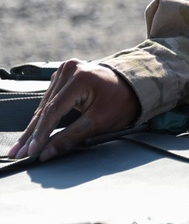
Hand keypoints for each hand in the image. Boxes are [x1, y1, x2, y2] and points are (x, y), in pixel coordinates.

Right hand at [7, 59, 139, 161]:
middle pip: (45, 107)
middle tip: (16, 153)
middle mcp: (70, 69)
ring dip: (33, 127)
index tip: (31, 152)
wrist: (137, 83)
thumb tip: (46, 154)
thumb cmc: (123, 102)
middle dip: (31, 134)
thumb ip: (71, 137)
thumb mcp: (100, 121)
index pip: (54, 110)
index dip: (41, 133)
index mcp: (81, 77)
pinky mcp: (64, 75)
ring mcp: (66, 70)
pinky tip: (31, 133)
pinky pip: (49, 99)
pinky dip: (42, 117)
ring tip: (20, 148)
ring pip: (44, 104)